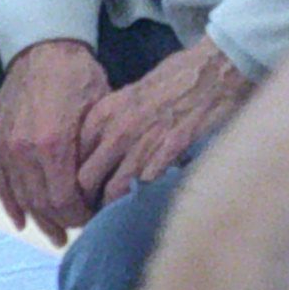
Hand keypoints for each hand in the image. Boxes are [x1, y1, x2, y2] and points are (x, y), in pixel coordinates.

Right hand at [0, 38, 108, 242]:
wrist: (43, 48)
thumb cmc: (78, 77)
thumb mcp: (100, 114)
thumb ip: (96, 155)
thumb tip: (106, 191)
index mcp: (54, 144)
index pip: (65, 200)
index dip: (79, 216)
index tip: (92, 220)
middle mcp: (24, 150)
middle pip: (42, 204)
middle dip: (61, 221)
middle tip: (76, 230)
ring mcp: (5, 148)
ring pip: (21, 198)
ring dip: (39, 219)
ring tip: (54, 233)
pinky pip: (0, 184)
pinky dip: (11, 205)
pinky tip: (22, 220)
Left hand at [74, 41, 252, 207]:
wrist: (214, 70)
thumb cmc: (176, 79)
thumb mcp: (130, 94)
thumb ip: (111, 123)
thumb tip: (100, 151)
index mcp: (103, 115)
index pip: (73, 159)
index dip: (75, 179)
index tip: (82, 192)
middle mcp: (117, 131)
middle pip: (85, 180)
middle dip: (86, 200)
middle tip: (92, 213)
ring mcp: (142, 145)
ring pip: (111, 192)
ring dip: (110, 209)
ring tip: (113, 219)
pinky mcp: (168, 156)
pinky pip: (143, 190)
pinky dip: (140, 204)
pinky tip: (141, 209)